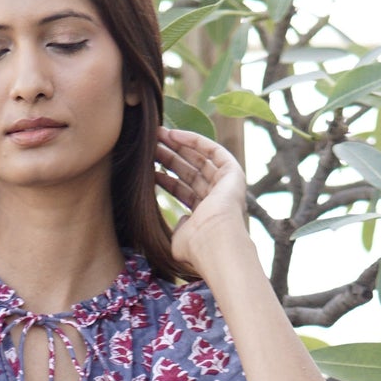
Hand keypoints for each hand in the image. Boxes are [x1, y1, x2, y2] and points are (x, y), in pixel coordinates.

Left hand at [155, 125, 249, 274]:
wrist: (214, 241)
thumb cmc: (195, 246)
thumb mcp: (179, 238)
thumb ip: (178, 227)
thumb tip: (180, 220)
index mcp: (205, 215)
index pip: (183, 190)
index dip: (165, 177)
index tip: (148, 166)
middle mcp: (217, 198)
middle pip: (190, 172)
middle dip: (170, 157)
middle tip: (151, 144)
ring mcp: (226, 185)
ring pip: (199, 159)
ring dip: (178, 146)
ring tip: (158, 134)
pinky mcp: (233, 173)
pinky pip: (212, 150)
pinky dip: (194, 140)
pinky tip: (174, 134)